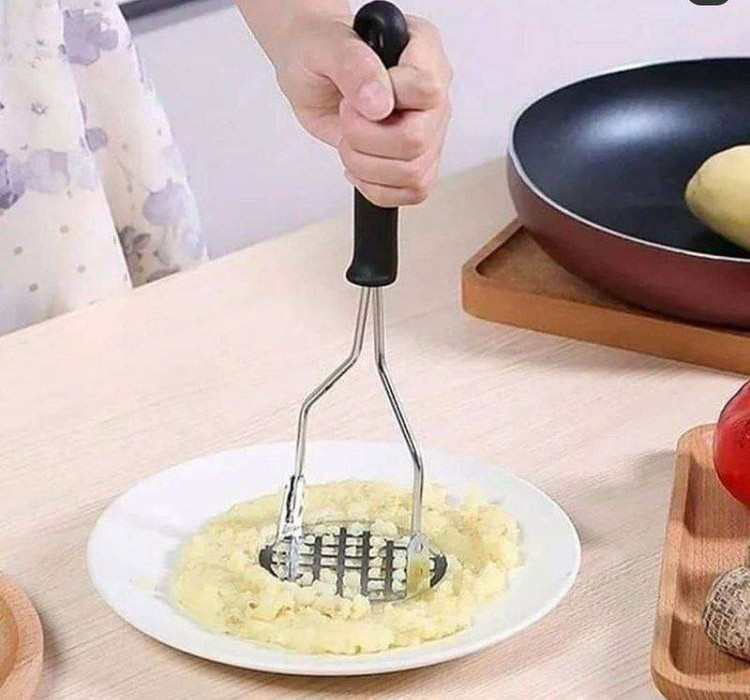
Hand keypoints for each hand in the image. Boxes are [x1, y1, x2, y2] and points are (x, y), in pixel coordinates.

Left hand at [274, 13, 451, 206]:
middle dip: (365, 139)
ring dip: (366, 166)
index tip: (355, 97)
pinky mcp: (417, 160)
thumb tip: (380, 103)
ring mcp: (428, 130)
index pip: (426, 91)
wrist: (309, 70)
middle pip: (417, 141)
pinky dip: (375, 187)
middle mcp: (432, 94)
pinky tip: (359, 165)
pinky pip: (411, 192)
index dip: (387, 102)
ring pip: (414, 173)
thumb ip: (353, 66)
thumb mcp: (322, 45)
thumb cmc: (317, 49)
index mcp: (422, 50)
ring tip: (349, 140)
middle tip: (347, 119)